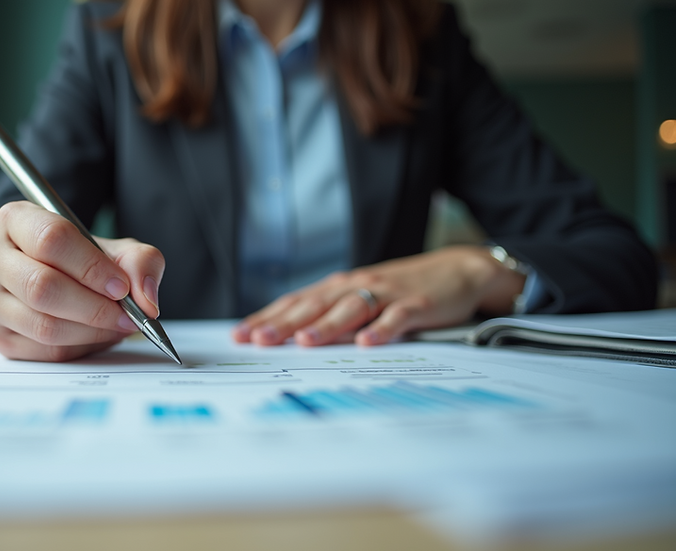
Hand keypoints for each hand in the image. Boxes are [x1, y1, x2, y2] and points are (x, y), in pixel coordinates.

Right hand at [0, 201, 163, 361]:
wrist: (51, 277)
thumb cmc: (82, 260)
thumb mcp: (115, 249)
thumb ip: (140, 263)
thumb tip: (147, 301)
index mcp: (14, 219)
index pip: (52, 240)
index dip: (92, 267)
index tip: (120, 287)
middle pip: (43, 287)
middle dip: (94, 308)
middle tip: (126, 316)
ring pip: (43, 325)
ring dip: (90, 332)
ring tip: (115, 326)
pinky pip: (43, 351)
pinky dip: (78, 348)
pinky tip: (93, 335)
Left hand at [232, 246, 525, 346]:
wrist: (456, 271)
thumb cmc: (401, 290)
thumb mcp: (361, 298)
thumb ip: (331, 314)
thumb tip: (291, 337)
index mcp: (339, 287)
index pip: (295, 302)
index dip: (268, 317)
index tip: (240, 334)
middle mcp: (356, 286)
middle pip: (315, 305)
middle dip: (285, 323)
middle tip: (259, 340)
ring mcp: (386, 294)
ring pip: (351, 309)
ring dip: (326, 326)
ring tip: (304, 342)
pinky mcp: (416, 305)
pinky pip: (396, 318)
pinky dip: (381, 330)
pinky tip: (366, 343)